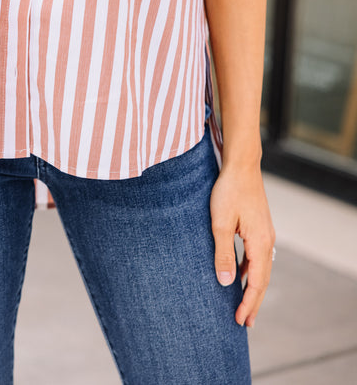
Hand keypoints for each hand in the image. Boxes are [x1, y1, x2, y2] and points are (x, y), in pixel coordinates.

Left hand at [209, 164, 275, 327]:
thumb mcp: (220, 223)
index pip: (257, 282)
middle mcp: (267, 241)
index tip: (240, 320)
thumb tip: (226, 283)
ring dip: (251, 287)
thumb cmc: (229, 191)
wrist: (241, 165)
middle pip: (262, 279)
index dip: (248, 303)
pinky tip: (239, 274)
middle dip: (253, 301)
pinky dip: (249, 270)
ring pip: (260, 268)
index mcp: (260, 243)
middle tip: (244, 322)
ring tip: (243, 304)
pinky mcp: (258, 227)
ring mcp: (265, 234)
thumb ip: (223, 254)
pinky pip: (256, 256)